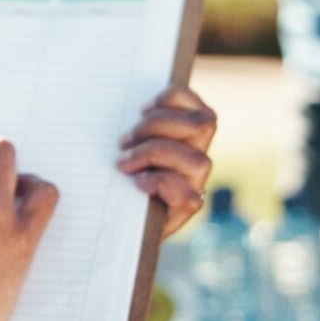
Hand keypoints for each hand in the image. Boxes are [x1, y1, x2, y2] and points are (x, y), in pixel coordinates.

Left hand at [117, 85, 217, 237]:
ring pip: (197, 159)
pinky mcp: (186, 209)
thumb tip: (116, 95)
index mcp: (189, 137)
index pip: (201, 109)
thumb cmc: (117, 178)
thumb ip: (134, 126)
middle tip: (124, 140)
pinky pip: (186, 194)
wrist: (115, 225)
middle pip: (204, 126)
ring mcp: (196, 183)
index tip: (141, 108)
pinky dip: (159, 182)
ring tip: (125, 163)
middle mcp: (197, 158)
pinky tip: (138, 183)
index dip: (175, 99)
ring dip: (155, 154)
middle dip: (158, 124)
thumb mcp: (127, 145)